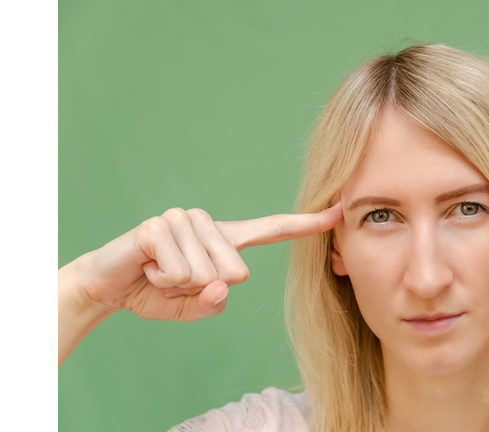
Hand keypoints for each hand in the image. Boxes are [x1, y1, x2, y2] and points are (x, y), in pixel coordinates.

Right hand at [69, 203, 341, 321]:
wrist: (109, 285)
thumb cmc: (156, 291)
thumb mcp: (194, 306)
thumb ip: (214, 302)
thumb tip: (224, 284)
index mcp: (225, 239)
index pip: (272, 230)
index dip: (306, 224)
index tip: (338, 211)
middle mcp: (209, 222)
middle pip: (237, 272)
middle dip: (206, 288)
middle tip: (176, 279)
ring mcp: (184, 219)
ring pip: (206, 274)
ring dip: (178, 286)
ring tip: (159, 271)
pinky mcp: (159, 226)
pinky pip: (179, 272)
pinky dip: (162, 282)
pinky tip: (148, 267)